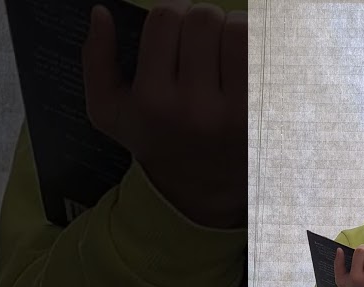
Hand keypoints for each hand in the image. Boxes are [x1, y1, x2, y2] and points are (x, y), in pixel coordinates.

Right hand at [83, 0, 245, 227]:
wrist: (202, 191)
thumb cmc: (155, 140)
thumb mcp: (111, 112)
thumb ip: (96, 60)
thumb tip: (100, 12)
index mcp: (153, 101)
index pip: (166, 17)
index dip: (172, 13)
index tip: (177, 29)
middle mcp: (195, 108)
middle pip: (204, 19)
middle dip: (203, 21)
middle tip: (203, 40)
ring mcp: (236, 112)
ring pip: (240, 30)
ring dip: (233, 29)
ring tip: (225, 48)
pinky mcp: (266, 114)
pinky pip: (267, 54)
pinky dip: (260, 48)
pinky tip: (246, 64)